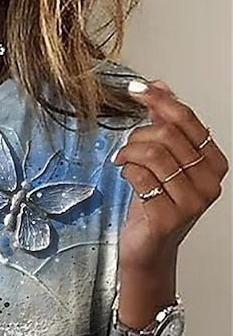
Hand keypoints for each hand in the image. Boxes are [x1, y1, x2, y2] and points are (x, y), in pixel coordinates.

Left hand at [111, 79, 228, 273]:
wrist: (148, 250)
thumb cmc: (155, 207)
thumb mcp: (162, 162)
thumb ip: (164, 125)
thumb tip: (160, 86)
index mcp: (213, 164)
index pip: (188, 120)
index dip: (160, 101)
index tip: (138, 90)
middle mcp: (208, 183)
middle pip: (168, 136)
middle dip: (138, 135)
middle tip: (126, 146)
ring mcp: (191, 202)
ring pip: (154, 154)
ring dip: (130, 152)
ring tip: (122, 161)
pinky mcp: (168, 217)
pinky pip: (141, 177)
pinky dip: (127, 171)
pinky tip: (125, 175)